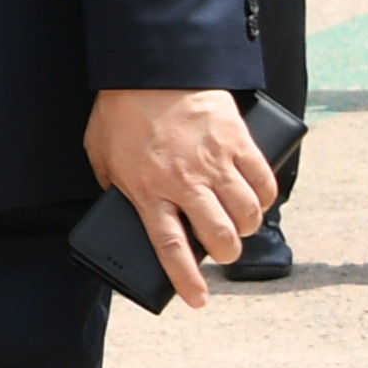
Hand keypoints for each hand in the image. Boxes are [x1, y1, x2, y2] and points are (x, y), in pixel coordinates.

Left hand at [84, 86, 279, 310]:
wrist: (149, 66)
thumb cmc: (120, 110)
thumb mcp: (101, 153)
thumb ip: (113, 184)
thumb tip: (123, 207)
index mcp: (148, 191)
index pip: (171, 248)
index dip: (186, 281)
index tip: (199, 301)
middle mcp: (184, 183)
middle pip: (218, 237)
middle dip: (227, 254)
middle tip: (223, 251)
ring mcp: (214, 162)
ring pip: (246, 214)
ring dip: (247, 227)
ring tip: (239, 225)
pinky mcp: (237, 141)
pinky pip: (263, 180)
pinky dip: (265, 196)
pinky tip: (259, 199)